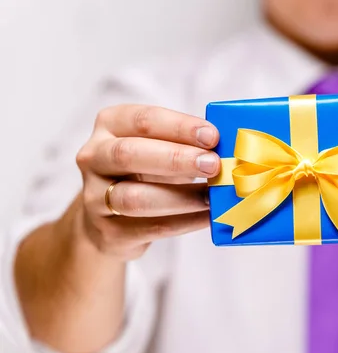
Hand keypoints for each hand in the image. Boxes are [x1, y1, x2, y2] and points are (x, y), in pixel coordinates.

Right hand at [75, 105, 219, 259]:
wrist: (109, 218)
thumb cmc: (145, 172)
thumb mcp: (158, 147)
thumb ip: (185, 142)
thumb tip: (230, 147)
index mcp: (109, 125)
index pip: (143, 120)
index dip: (179, 127)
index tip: (213, 136)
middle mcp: (93, 157)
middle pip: (129, 154)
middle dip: (176, 159)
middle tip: (213, 164)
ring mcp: (94, 197)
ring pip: (136, 197)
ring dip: (181, 197)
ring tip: (212, 196)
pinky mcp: (108, 232)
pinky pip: (150, 228)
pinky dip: (184, 223)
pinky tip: (207, 217)